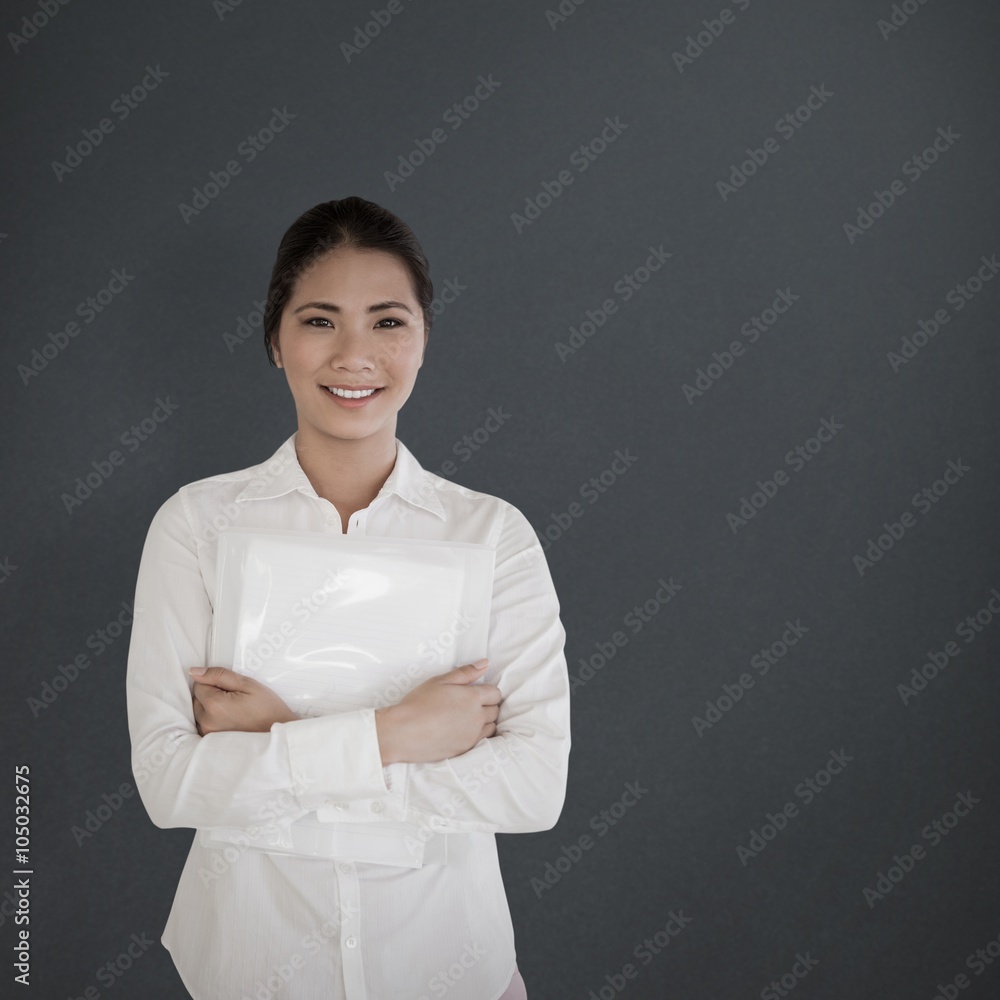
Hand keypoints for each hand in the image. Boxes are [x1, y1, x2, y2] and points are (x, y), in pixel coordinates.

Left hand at [190, 667, 298, 734]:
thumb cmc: (267, 709)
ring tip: (233, 710)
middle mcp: (207, 721)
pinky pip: (203, 723)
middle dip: (210, 694)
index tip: (231, 688)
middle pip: (197, 699)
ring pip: (198, 711)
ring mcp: (207, 733)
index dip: (214, 682)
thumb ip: (218, 675)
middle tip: (234, 698)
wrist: (277, 734)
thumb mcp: (247, 684)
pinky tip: (229, 719)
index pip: (199, 684)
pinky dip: (212, 719)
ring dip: (210, 707)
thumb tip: (194, 672)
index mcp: (214, 705)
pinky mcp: (210, 741)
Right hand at [375, 659, 501, 764]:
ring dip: (484, 721)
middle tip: (467, 705)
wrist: (403, 732)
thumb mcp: (440, 681)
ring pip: (490, 727)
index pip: (496, 693)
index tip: (474, 693)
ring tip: (465, 719)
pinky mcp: (465, 749)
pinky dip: (476, 735)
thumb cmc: (418, 703)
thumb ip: (466, 672)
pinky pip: (481, 741)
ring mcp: (472, 736)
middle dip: (486, 706)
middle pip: (495, 710)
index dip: (487, 691)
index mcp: (472, 698)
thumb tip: (485, 663)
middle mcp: (477, 717)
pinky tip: (461, 731)